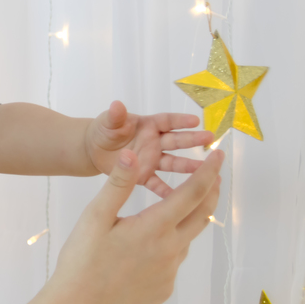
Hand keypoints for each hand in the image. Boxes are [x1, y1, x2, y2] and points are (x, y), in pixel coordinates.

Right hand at [47, 147, 223, 303]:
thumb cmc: (82, 260)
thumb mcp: (95, 217)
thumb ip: (118, 185)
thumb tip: (133, 154)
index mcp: (155, 227)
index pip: (193, 193)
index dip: (209, 171)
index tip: (219, 154)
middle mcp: (170, 250)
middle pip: (203, 215)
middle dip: (211, 192)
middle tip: (212, 175)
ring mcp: (170, 273)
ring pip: (185, 240)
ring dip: (185, 221)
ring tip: (168, 213)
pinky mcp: (164, 289)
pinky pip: (172, 262)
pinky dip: (167, 248)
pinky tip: (142, 251)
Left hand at [85, 101, 213, 197]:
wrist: (94, 149)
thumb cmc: (105, 130)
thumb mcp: (108, 122)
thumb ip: (115, 116)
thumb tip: (116, 105)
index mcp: (148, 125)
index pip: (167, 121)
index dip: (180, 120)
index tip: (195, 121)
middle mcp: (155, 142)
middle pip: (176, 140)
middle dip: (192, 140)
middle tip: (210, 139)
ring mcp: (152, 160)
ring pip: (172, 162)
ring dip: (188, 166)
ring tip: (206, 169)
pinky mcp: (144, 176)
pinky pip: (157, 184)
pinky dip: (166, 191)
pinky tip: (180, 198)